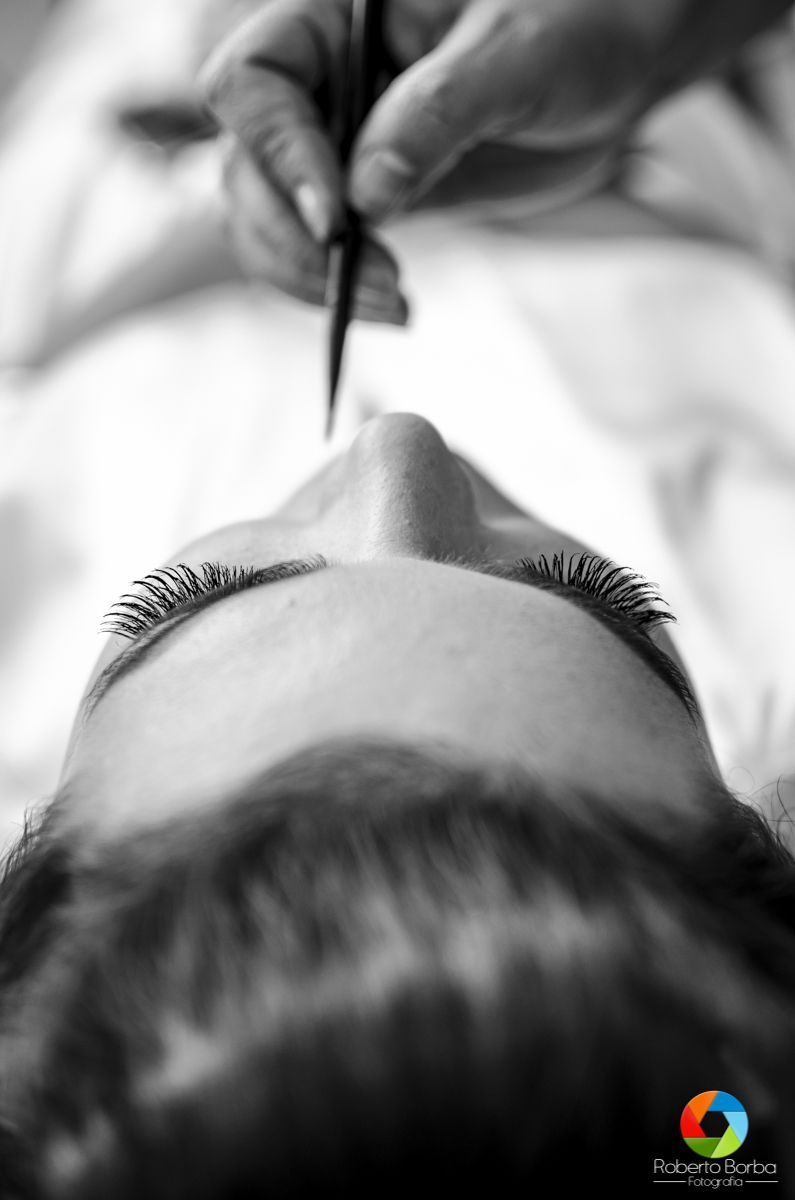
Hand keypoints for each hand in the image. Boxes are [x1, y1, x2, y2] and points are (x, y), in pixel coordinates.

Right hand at [201, 0, 793, 320]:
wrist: (615, 69)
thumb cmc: (576, 28)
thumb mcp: (516, 56)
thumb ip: (438, 113)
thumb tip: (364, 197)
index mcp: (338, 20)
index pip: (254, 83)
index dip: (279, 153)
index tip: (337, 216)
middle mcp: (323, 82)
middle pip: (247, 168)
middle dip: (294, 238)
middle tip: (375, 278)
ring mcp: (339, 145)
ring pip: (269, 220)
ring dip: (309, 276)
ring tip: (391, 300)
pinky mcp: (368, 197)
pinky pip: (319, 251)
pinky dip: (339, 289)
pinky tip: (395, 304)